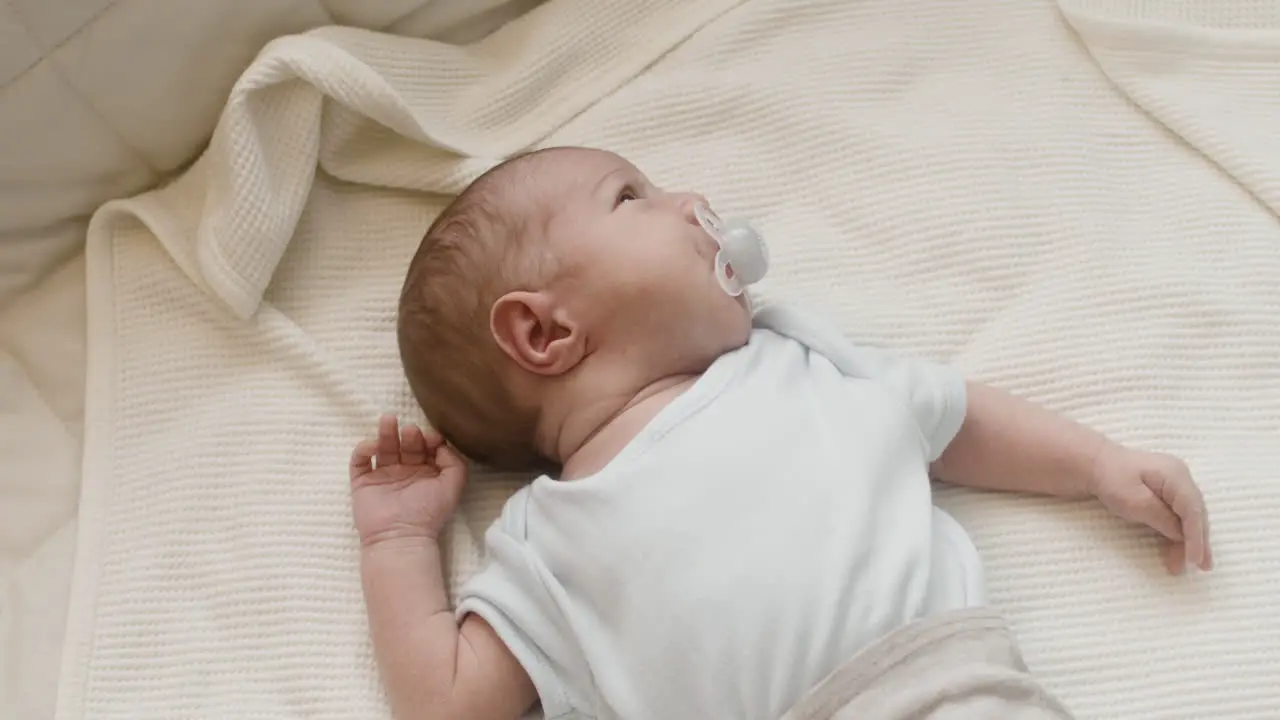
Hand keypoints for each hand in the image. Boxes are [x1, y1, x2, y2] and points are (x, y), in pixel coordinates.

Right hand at [349, 414, 466, 546]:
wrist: (400, 537)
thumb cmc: (428, 514)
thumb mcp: (452, 486)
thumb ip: (454, 462)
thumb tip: (442, 445)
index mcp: (426, 472)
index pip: (426, 447)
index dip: (429, 438)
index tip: (432, 437)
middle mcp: (404, 471)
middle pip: (405, 444)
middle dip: (409, 435)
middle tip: (411, 431)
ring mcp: (382, 476)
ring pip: (383, 447)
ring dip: (386, 432)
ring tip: (389, 420)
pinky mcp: (362, 482)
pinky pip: (359, 460)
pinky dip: (363, 449)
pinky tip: (373, 446)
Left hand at [1091, 444, 1212, 573]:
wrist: (1095, 464)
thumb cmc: (1110, 479)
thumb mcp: (1133, 501)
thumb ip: (1161, 518)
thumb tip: (1182, 535)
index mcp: (1175, 475)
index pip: (1192, 509)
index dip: (1195, 536)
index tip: (1193, 560)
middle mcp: (1181, 478)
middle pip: (1196, 513)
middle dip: (1198, 542)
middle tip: (1202, 567)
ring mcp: (1176, 484)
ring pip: (1189, 516)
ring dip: (1190, 541)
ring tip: (1186, 565)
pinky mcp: (1168, 493)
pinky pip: (1179, 515)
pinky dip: (1179, 533)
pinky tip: (1178, 550)